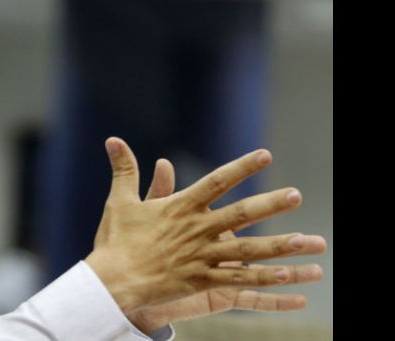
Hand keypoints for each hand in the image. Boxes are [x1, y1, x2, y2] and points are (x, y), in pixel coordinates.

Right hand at [85, 137, 325, 316]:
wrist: (112, 281)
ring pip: (248, 249)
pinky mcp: (202, 281)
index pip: (218, 181)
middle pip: (241, 213)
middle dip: (271, 204)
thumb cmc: (116, 241)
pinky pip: (238, 279)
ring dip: (280, 245)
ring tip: (309, 240)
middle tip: (297, 194)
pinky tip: (286, 275)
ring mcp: (202, 256)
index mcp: (180, 207)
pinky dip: (262, 277)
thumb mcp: (120, 201)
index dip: (243, 167)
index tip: (265, 155)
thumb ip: (125, 169)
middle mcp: (196, 229)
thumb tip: (113, 140)